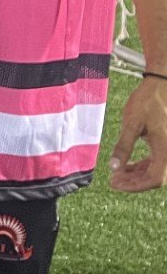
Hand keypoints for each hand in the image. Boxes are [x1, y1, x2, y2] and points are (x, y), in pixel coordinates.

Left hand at [111, 77, 166, 192]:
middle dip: (133, 182)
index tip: (115, 184)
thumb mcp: (131, 123)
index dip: (135, 186)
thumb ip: (123, 146)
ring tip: (116, 175)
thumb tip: (113, 167)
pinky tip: (125, 166)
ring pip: (155, 171)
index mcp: (166, 150)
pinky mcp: (164, 144)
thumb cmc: (147, 102)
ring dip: (136, 176)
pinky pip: (155, 162)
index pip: (155, 179)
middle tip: (112, 181)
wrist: (160, 86)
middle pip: (155, 178)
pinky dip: (141, 167)